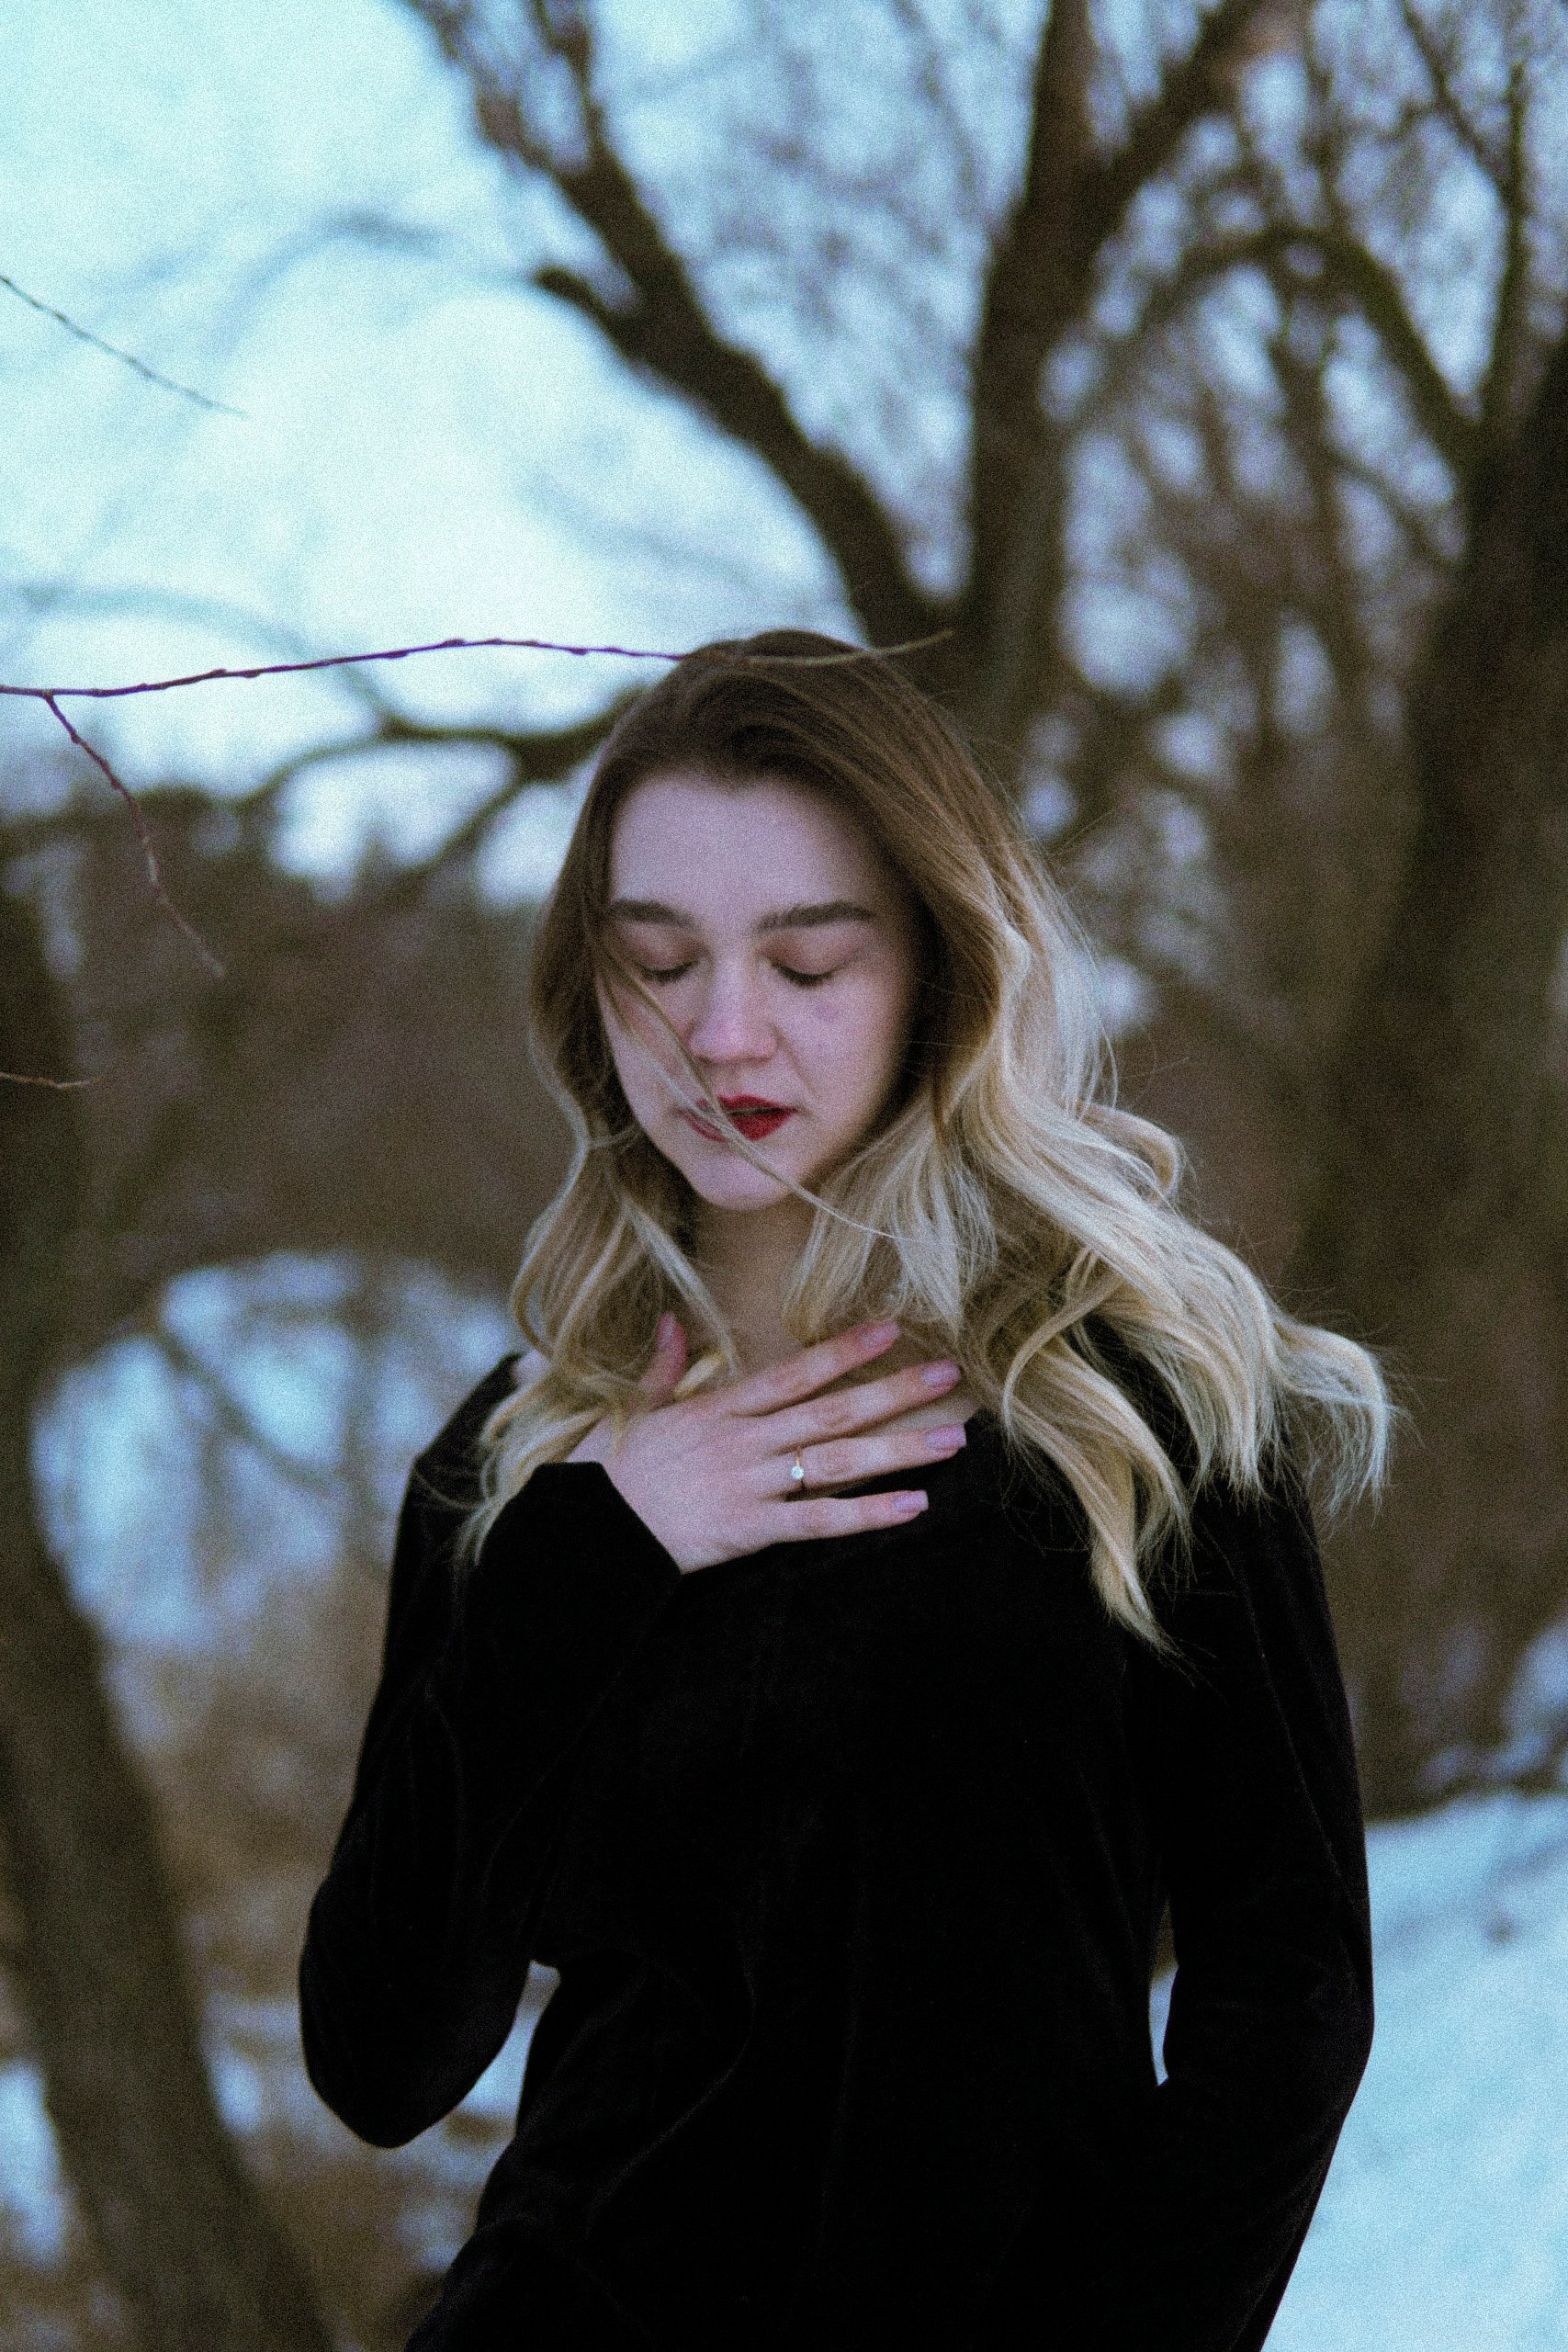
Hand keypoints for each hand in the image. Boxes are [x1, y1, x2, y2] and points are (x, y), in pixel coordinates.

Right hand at [570, 1316, 966, 1572]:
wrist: (589, 1533)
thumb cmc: (609, 1472)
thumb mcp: (635, 1411)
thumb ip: (663, 1368)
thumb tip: (671, 1322)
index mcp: (720, 1409)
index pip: (794, 1372)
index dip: (844, 1350)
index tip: (891, 1330)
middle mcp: (745, 1441)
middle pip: (832, 1410)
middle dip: (894, 1391)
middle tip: (949, 1375)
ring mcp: (750, 1484)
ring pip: (838, 1460)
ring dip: (899, 1448)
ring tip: (952, 1439)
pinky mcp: (750, 1530)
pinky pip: (820, 1521)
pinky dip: (868, 1514)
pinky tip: (913, 1505)